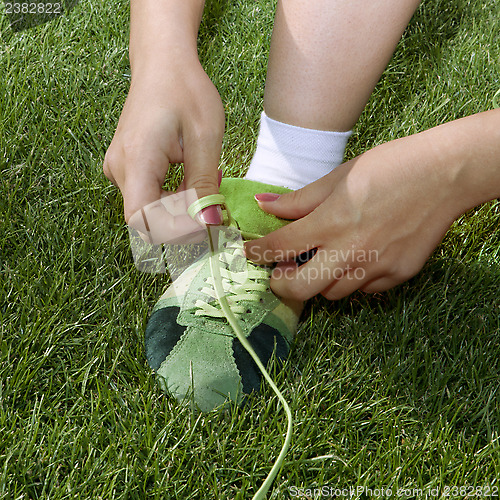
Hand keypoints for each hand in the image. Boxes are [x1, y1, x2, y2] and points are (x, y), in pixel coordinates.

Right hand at [103, 60, 224, 222]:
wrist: (162, 63)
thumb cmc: (185, 91)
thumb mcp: (204, 138)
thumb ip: (204, 184)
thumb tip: (208, 223)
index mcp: (136, 160)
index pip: (144, 219)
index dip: (175, 231)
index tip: (207, 223)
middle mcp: (119, 169)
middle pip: (147, 219)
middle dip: (184, 221)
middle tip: (214, 203)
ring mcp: (119, 169)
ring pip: (149, 210)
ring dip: (181, 209)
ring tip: (206, 184)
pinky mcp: (126, 167)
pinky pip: (148, 196)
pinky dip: (173, 197)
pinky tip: (192, 179)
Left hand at [244, 133, 461, 300]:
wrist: (445, 174)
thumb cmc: (390, 167)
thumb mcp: (338, 177)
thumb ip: (299, 199)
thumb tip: (265, 204)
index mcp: (331, 222)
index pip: (279, 247)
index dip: (257, 252)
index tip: (249, 253)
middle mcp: (350, 251)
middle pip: (300, 289)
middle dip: (281, 285)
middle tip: (279, 273)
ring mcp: (376, 267)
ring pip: (332, 293)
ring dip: (319, 281)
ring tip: (322, 261)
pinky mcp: (398, 275)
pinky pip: (364, 290)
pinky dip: (353, 279)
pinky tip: (358, 259)